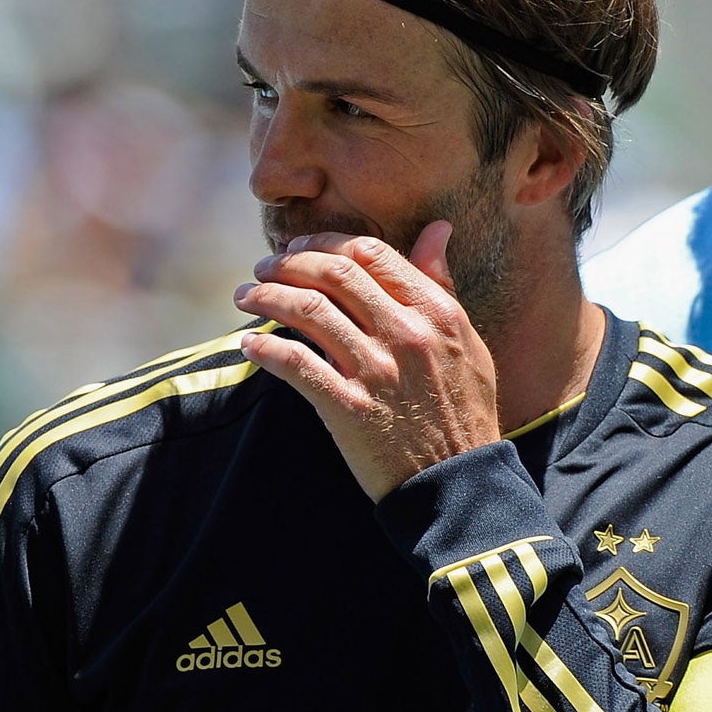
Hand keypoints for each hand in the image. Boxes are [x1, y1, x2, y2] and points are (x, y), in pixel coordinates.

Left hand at [233, 222, 500, 499]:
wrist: (456, 482)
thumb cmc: (463, 411)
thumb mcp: (466, 342)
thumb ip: (443, 285)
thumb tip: (437, 228)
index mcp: (435, 312)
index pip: (371, 254)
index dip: (326, 243)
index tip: (300, 249)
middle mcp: (405, 334)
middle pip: (333, 274)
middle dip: (289, 262)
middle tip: (263, 267)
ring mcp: (376, 371)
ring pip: (308, 310)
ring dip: (266, 297)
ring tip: (245, 297)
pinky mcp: (349, 408)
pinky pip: (295, 364)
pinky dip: (265, 348)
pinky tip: (249, 344)